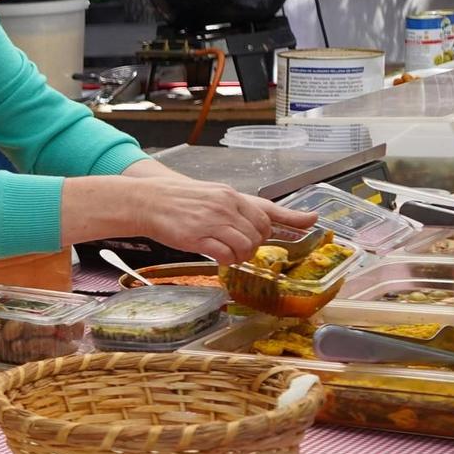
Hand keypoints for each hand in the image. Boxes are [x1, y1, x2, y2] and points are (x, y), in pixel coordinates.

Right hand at [130, 179, 318, 264]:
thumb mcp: (211, 194)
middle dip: (254, 245)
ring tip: (229, 253)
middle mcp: (225, 207)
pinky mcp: (198, 237)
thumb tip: (263, 216)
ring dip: (241, 255)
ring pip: (245, 246)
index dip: (281, 225)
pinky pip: (225, 255)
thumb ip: (238, 206)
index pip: (266, 214)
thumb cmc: (177, 199)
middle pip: (259, 233)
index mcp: (230, 195)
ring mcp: (212, 222)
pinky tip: (218, 257)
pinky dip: (226, 260)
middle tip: (240, 247)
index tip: (307, 226)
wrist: (146, 201)